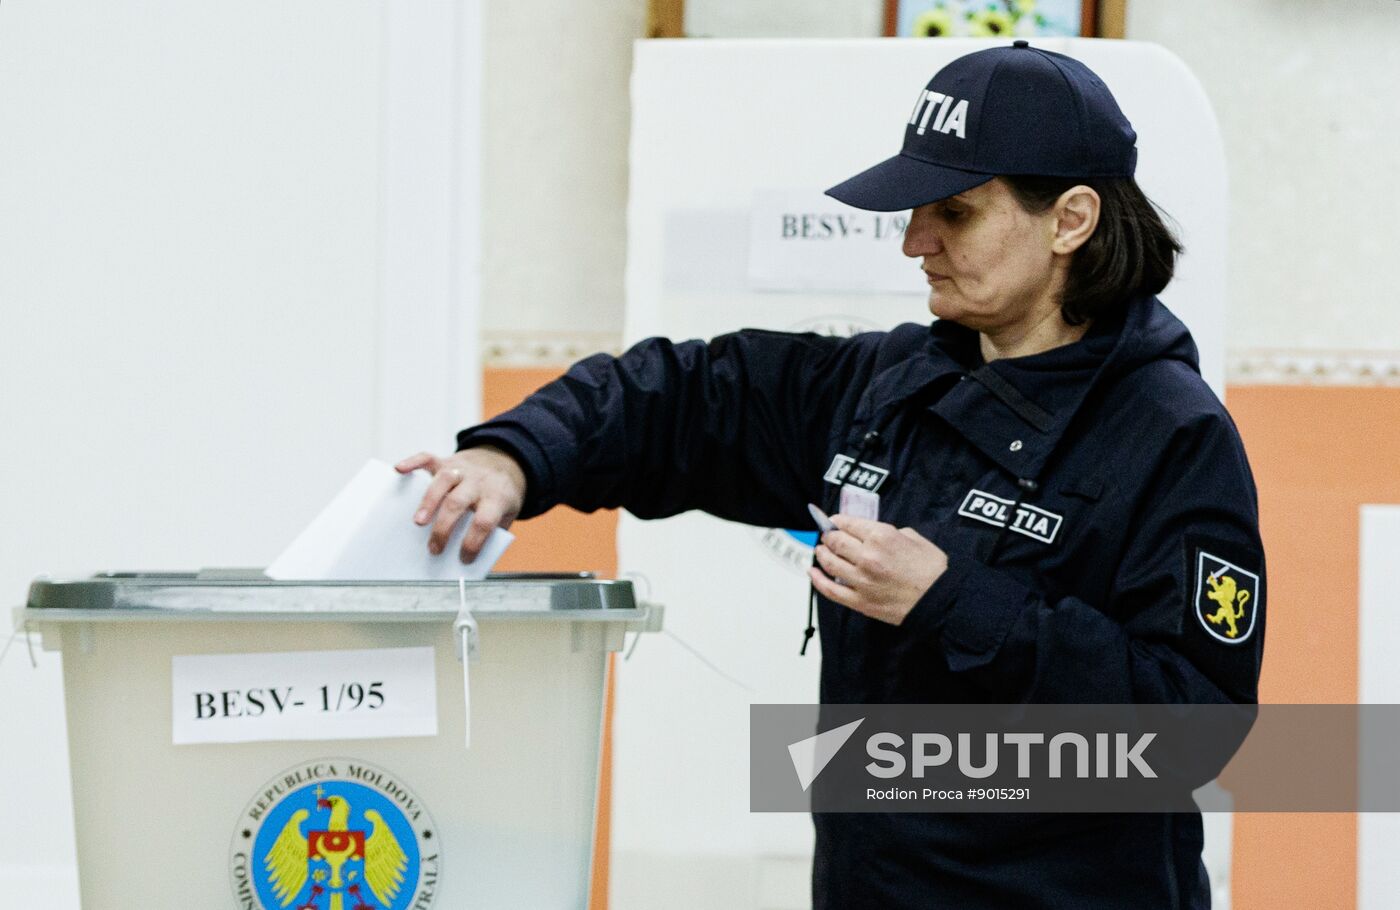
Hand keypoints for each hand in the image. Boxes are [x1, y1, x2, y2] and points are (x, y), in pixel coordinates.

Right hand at [395, 446, 525, 562]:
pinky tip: (399, 470)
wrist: (505, 462)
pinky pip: (429, 458)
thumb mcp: (507, 515)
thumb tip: (466, 563)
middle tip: (434, 549)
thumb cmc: (500, 497)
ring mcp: (461, 469)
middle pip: (458, 502)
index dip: (473, 542)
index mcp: (497, 498)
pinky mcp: (446, 461)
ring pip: (443, 480)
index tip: (464, 559)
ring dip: (429, 501)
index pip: (485, 521)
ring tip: (418, 522)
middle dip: (444, 527)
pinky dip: (413, 462)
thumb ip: (492, 534)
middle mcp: (478, 482)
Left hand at [809, 515, 948, 625]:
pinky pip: (831, 590)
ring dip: (821, 554)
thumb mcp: (914, 537)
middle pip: (835, 541)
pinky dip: (818, 581)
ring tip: (819, 551)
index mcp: (881, 536)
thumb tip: (872, 534)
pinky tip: (812, 573)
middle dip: (828, 536)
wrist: (941, 600)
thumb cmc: (933, 569)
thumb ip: (889, 532)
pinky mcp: (861, 601)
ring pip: (829, 564)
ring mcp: (861, 580)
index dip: (837, 521)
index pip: (848, 523)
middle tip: (826, 535)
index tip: (833, 521)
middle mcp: (867, 556)